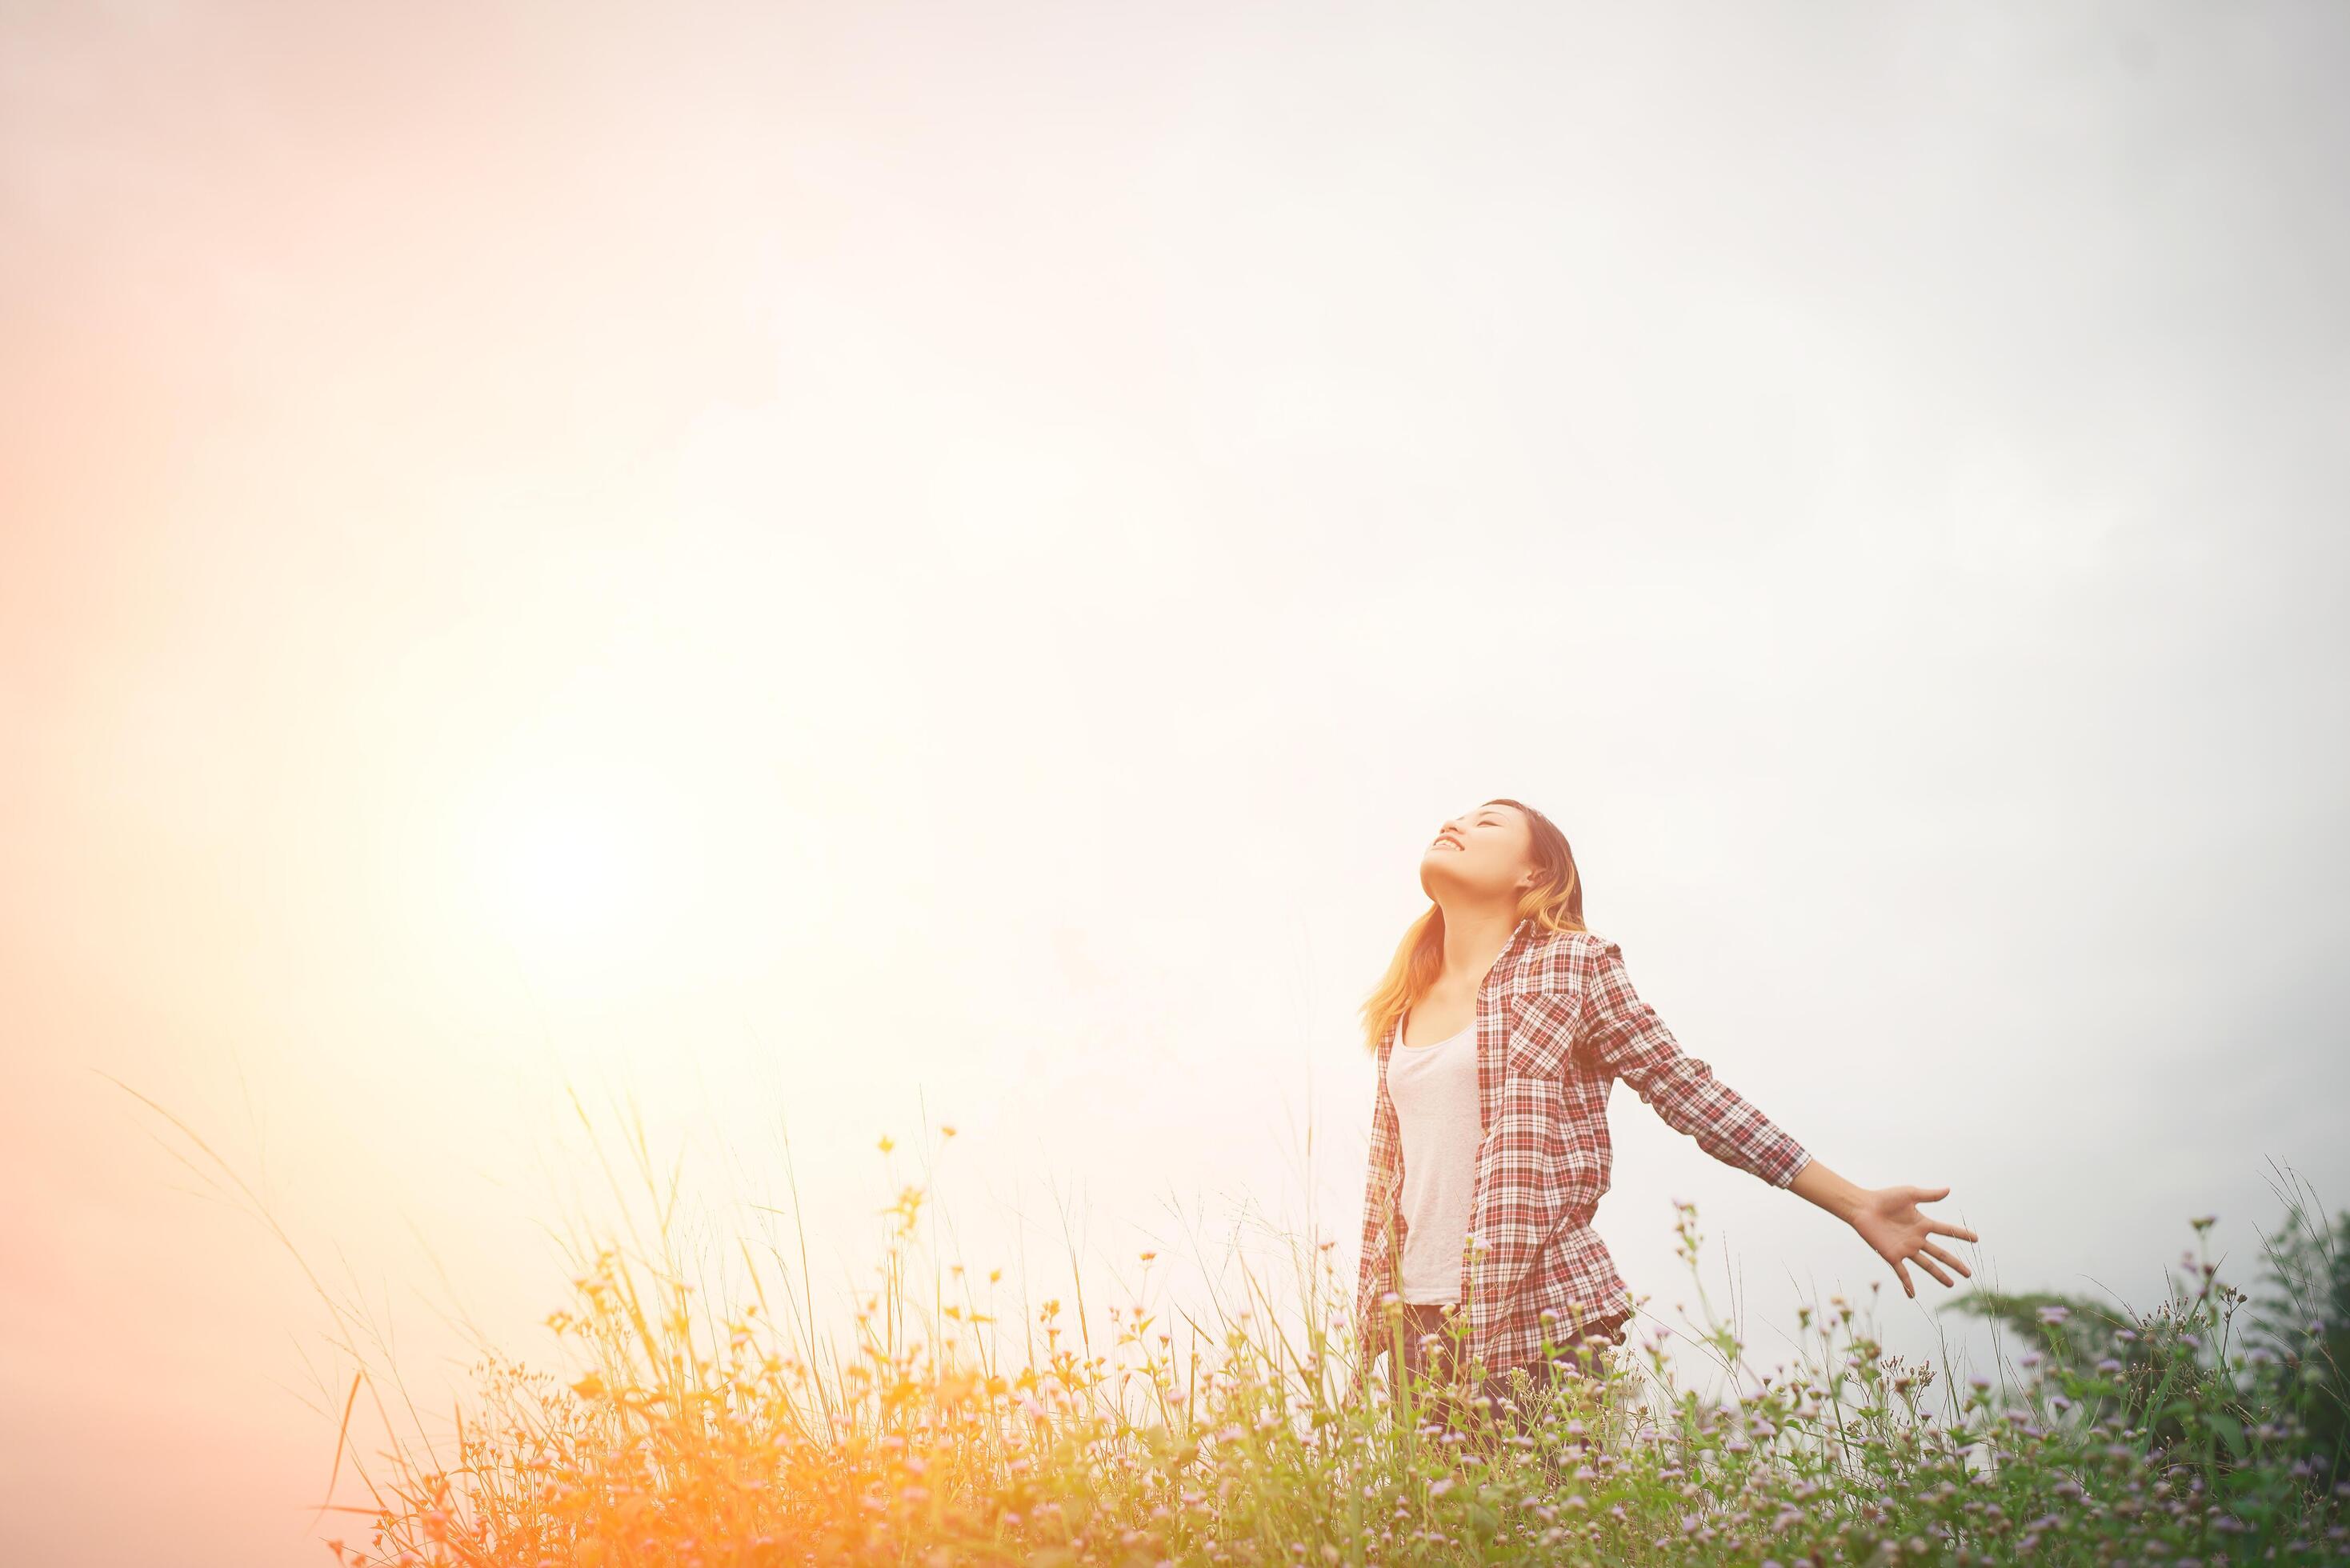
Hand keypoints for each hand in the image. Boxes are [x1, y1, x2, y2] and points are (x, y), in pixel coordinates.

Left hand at [1849, 1184, 1977, 1296]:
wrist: (1862, 1207)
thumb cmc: (1884, 1198)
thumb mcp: (1909, 1194)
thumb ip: (1929, 1195)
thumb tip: (1948, 1189)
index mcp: (1922, 1223)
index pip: (1946, 1231)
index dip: (1961, 1234)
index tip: (1976, 1239)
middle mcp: (1916, 1239)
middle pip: (1941, 1253)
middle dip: (1955, 1264)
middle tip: (1969, 1274)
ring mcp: (1905, 1249)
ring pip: (1927, 1265)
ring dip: (1939, 1275)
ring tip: (1951, 1284)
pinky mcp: (1892, 1256)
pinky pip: (1902, 1273)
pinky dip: (1907, 1284)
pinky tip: (1912, 1295)